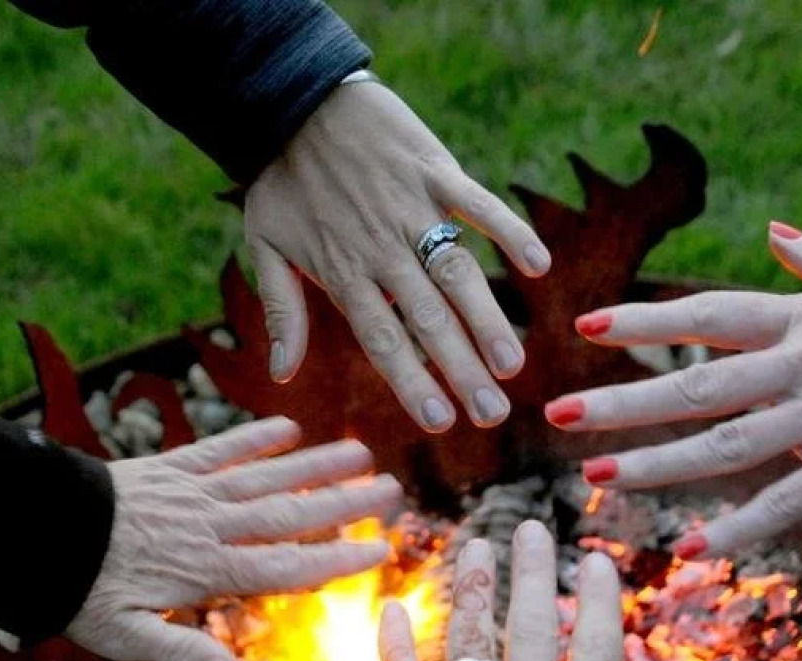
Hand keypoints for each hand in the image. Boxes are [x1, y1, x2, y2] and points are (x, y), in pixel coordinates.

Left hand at [67, 417, 399, 660]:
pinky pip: (220, 450)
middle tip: (392, 489)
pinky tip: (286, 429)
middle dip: (344, 503)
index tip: (381, 550)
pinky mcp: (170, 468)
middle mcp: (210, 527)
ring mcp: (192, 493)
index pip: (287, 568)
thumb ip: (182, 656)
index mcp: (207, 571)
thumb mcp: (125, 637)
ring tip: (360, 452)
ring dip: (314, 465)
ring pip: (265, 478)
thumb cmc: (78, 590)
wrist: (33, 528)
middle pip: (289, 515)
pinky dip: (253, 438)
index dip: (337, 560)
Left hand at [245, 81, 550, 432]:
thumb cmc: (280, 179)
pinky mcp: (435, 170)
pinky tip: (538, 266)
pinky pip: (478, 203)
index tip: (441, 421)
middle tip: (492, 413)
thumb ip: (281, 311)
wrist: (294, 97)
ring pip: (456, 272)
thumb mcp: (264, 246)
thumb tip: (281, 374)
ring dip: (488, 320)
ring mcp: (412, 208)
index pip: (383, 339)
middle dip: (462, 370)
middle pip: (428, 318)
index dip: (413, 382)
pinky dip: (508, 231)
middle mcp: (381, 246)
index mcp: (343, 272)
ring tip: (514, 364)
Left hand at [380, 520, 801, 660]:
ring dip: (473, 596)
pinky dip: (395, 652)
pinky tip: (388, 611)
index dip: (598, 603)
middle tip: (530, 527)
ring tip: (476, 548)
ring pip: (469, 653)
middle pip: (532, 637)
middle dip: (533, 577)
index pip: (598, 657)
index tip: (595, 558)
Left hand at [545, 225, 801, 557]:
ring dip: (658, 464)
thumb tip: (773, 236)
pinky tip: (692, 549)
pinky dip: (740, 528)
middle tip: (557, 414)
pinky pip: (788, 501)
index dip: (645, 321)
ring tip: (598, 479)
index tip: (587, 325)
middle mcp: (800, 366)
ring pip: (725, 446)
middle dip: (624, 400)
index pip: (707, 315)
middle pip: (696, 385)